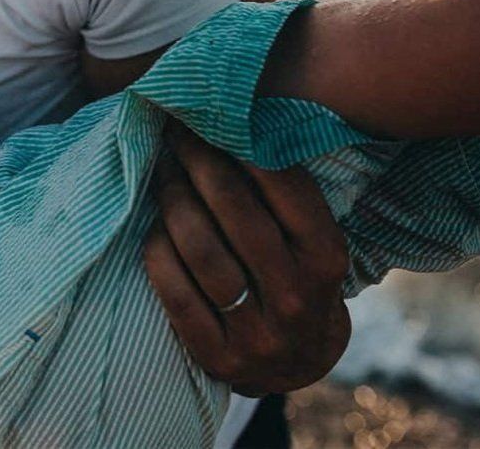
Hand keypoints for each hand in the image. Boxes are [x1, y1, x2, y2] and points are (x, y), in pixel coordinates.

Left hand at [142, 121, 350, 395]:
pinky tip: (154, 226)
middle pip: (236, 213)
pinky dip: (158, 250)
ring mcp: (258, 334)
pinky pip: (174, 291)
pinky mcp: (218, 356)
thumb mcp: (311, 240)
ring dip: (174, 200)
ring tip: (162, 171)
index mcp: (326, 260)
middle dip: (200, 162)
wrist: (297, 363)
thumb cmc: (296, 276)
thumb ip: (283, 194)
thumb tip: (233, 118)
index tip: (210, 116)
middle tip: (176, 133)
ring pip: (202, 251)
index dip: (242, 145)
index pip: (285, 188)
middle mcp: (297, 298)